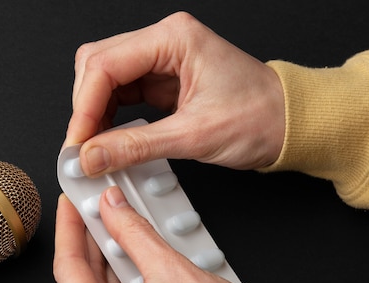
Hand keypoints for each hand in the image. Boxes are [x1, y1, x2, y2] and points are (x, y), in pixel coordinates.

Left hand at [53, 187, 257, 282]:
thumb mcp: (171, 269)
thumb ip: (132, 231)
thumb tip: (112, 209)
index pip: (68, 272)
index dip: (70, 230)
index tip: (71, 206)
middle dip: (92, 245)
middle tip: (96, 212)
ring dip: (109, 265)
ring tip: (116, 230)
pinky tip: (129, 261)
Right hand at [64, 11, 284, 174]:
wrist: (290, 125)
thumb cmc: (261, 117)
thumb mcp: (194, 136)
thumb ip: (135, 147)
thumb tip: (92, 157)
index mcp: (173, 39)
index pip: (105, 65)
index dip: (84, 107)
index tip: (77, 143)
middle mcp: (164, 43)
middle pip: (97, 66)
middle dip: (85, 108)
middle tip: (82, 147)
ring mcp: (162, 61)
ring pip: (105, 81)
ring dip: (94, 115)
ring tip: (94, 148)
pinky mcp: (163, 82)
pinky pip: (122, 95)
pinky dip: (110, 119)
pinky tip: (109, 141)